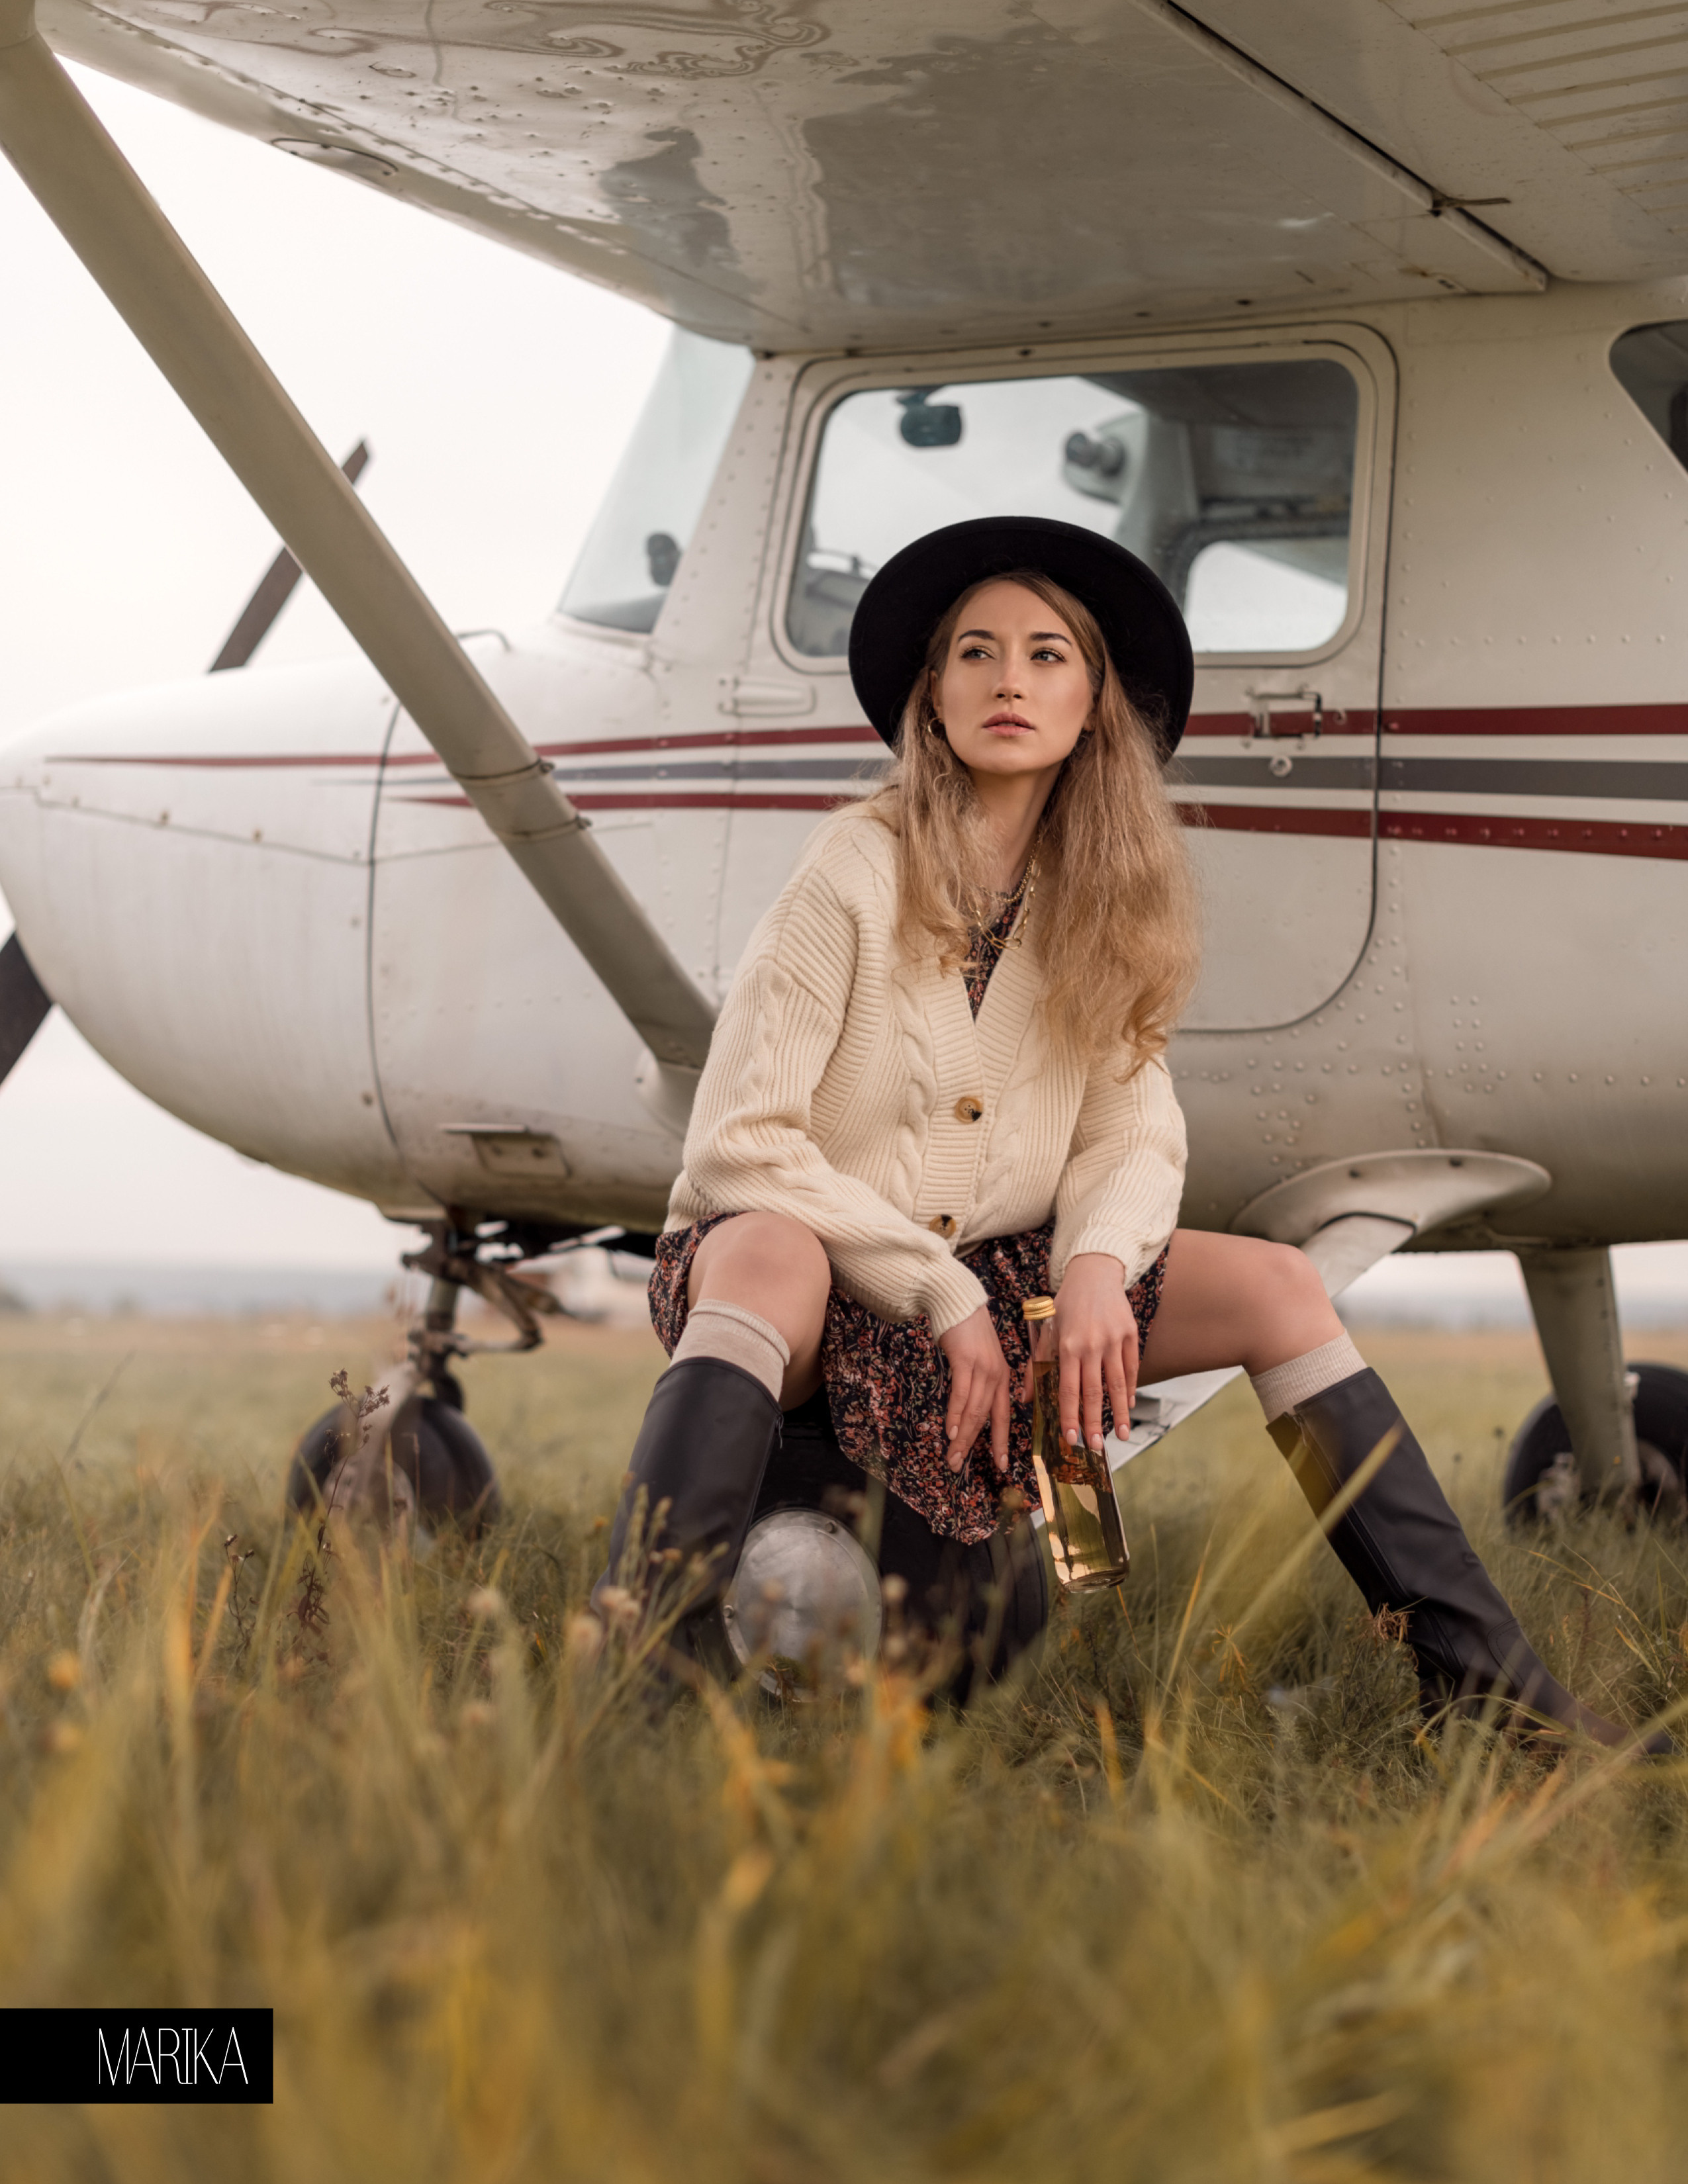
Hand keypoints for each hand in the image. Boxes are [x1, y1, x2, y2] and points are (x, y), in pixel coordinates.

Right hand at [937, 1306, 1011, 1475]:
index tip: (1000, 1464)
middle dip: (974, 1445)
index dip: (1001, 1441)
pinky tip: (951, 1431)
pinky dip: (956, 1415)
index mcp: (1002, 1377)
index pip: (1003, 1415)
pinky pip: (962, 1394)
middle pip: (986, 1418)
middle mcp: (997, 1375)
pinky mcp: (967, 1361)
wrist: (959, 1303)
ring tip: (953, 1456)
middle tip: (960, 1465)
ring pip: (974, 1410)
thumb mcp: (980, 1359)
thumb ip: (978, 1383)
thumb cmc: (967, 1332)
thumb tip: (967, 1411)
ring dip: (962, 1437)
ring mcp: (983, 1368)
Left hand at [1019, 1253, 1137, 1455]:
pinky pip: (1131, 1367)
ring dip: (1119, 1412)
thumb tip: (1026, 1397)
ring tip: (1121, 1435)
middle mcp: (1091, 1345)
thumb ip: (1037, 1364)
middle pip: (1094, 1392)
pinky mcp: (1130, 1334)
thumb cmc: (1066, 1305)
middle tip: (1096, 1447)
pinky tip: (1129, 1405)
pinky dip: (1131, 1388)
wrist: (1093, 1273)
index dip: (1070, 1416)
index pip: (1069, 1389)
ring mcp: (1113, 1339)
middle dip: (1094, 1422)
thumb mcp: (1046, 1330)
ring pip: (1117, 1384)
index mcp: (1068, 1345)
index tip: (1071, 1439)